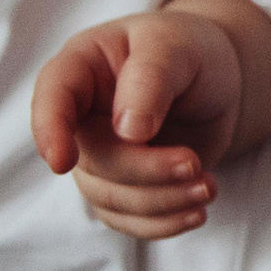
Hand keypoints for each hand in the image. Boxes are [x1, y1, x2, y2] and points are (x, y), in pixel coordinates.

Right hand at [31, 10, 243, 239]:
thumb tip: (127, 131)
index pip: (52, 97)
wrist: (220, 80)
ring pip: (109, 197)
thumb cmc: (192, 51)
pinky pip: (127, 219)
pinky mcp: (122, 185)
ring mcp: (99, 154)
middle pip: (91, 160)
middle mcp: (81, 115)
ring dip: (160, 201)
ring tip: (208, 186)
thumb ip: (150, 79)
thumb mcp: (177, 47)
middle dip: (145, 170)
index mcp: (82, 67)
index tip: (62, 162)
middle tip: (193, 163)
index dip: (49, 130)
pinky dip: (162, 222)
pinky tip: (196, 211)